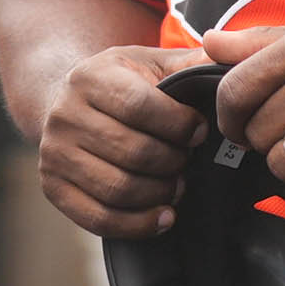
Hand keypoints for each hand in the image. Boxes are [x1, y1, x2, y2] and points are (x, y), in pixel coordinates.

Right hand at [33, 40, 213, 237]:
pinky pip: (99, 219)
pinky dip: (138, 225)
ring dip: (160, 193)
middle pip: (133, 152)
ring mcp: (54, 154)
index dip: (179, 125)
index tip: (199, 132)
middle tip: (187, 161)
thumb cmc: (120, 85)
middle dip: (173, 162)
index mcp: (90, 77)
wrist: (63, 103)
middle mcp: (65, 115)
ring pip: (118, 188)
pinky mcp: (53, 188)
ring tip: (177, 185)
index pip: (139, 106)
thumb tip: (231, 61)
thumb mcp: (149, 64)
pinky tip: (164, 216)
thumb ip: (189, 64)